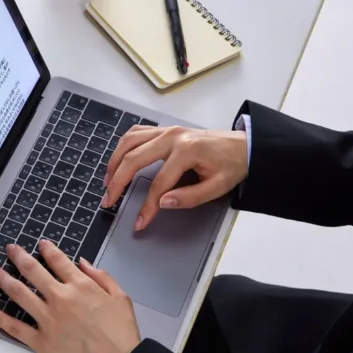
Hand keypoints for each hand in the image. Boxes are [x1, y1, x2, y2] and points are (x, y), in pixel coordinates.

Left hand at [0, 241, 140, 352]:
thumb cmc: (122, 335)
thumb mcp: (121, 298)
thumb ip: (101, 277)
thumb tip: (82, 263)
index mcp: (81, 286)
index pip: (58, 261)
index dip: (47, 250)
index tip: (40, 245)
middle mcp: (60, 298)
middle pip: (33, 271)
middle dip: (18, 257)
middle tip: (10, 249)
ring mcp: (48, 319)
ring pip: (19, 294)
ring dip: (4, 280)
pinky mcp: (40, 341)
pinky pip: (14, 327)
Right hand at [103, 125, 247, 229]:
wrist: (245, 145)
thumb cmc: (232, 165)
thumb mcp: (218, 187)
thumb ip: (190, 197)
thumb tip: (163, 203)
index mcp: (187, 151)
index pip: (159, 183)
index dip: (147, 206)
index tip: (139, 223)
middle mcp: (172, 137)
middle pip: (134, 158)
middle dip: (118, 182)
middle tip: (108, 200)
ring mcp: (166, 130)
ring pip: (129, 142)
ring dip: (114, 161)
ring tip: (107, 182)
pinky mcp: (165, 130)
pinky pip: (136, 133)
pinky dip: (123, 146)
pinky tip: (118, 160)